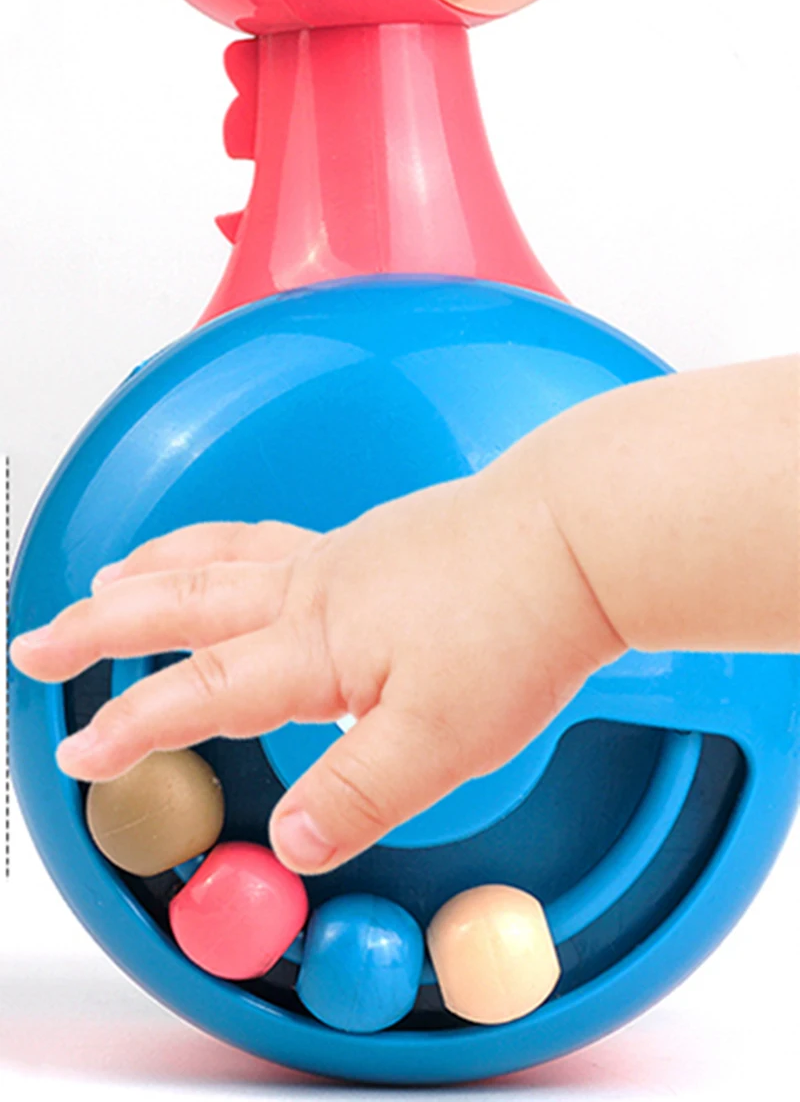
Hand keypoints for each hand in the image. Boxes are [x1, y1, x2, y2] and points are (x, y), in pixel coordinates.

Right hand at [10, 458, 623, 874]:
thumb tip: (288, 842)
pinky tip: (237, 564)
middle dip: (99, 625)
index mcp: (313, 643)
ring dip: (155, 570)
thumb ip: (354, 794)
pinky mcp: (376, 540)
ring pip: (221, 556)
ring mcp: (343, 554)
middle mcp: (312, 588)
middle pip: (179, 601)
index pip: (196, 691)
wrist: (577, 535)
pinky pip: (270, 537)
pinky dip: (224, 548)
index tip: (76, 751)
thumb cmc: (517, 627)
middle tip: (40, 638)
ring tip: (112, 579)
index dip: (129, 726)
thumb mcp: (438, 741)